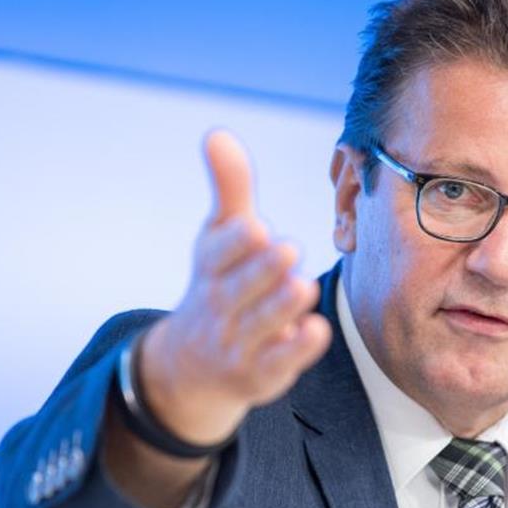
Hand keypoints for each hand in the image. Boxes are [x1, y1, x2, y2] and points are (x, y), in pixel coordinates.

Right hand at [136, 130, 332, 444]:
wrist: (192, 365)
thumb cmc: (219, 283)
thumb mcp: (219, 236)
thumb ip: (229, 188)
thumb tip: (217, 132)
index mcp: (211, 267)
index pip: (218, 254)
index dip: (235, 243)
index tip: (255, 227)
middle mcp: (219, 306)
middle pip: (237, 290)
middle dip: (260, 271)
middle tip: (288, 250)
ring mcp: (237, 343)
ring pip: (258, 326)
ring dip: (280, 307)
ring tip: (302, 286)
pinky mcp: (259, 374)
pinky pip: (275, 364)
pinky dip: (294, 351)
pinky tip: (315, 331)